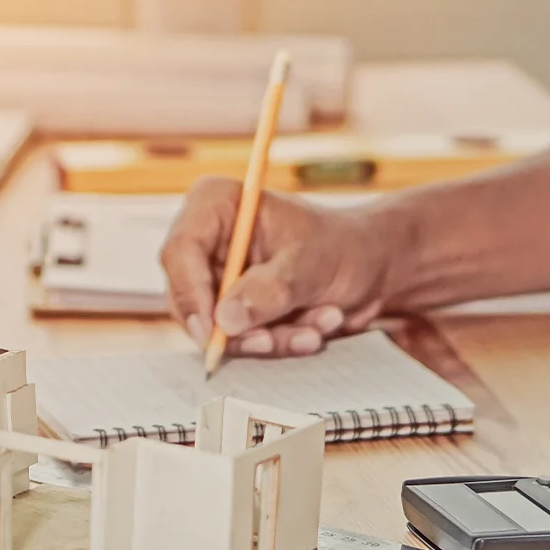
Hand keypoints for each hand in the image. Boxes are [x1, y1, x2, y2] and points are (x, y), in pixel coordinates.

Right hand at [159, 177, 397, 355]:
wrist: (369, 268)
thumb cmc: (341, 247)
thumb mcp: (311, 264)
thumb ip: (270, 289)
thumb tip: (226, 319)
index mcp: (216, 206)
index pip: (180, 252)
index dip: (191, 294)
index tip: (213, 332)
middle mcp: (207, 242)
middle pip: (190, 298)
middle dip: (237, 328)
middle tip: (272, 341)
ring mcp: (217, 279)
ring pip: (216, 328)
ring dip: (269, 337)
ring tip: (320, 324)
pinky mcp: (232, 310)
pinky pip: (239, 341)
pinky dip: (277, 342)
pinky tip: (315, 330)